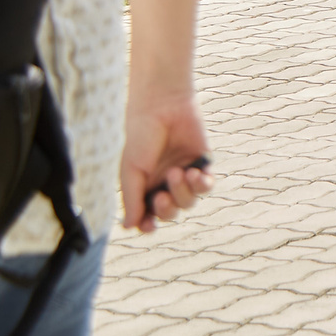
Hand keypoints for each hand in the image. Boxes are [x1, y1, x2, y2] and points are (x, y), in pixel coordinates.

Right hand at [119, 91, 212, 233]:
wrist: (162, 108)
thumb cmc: (141, 137)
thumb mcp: (131, 170)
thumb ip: (132, 199)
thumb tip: (129, 227)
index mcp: (144, 186)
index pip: (148, 215)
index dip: (149, 225)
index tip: (149, 226)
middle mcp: (164, 183)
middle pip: (171, 212)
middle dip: (167, 210)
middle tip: (161, 196)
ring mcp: (184, 174)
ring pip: (189, 202)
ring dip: (183, 193)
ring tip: (177, 173)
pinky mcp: (202, 163)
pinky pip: (206, 186)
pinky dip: (202, 185)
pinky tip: (194, 173)